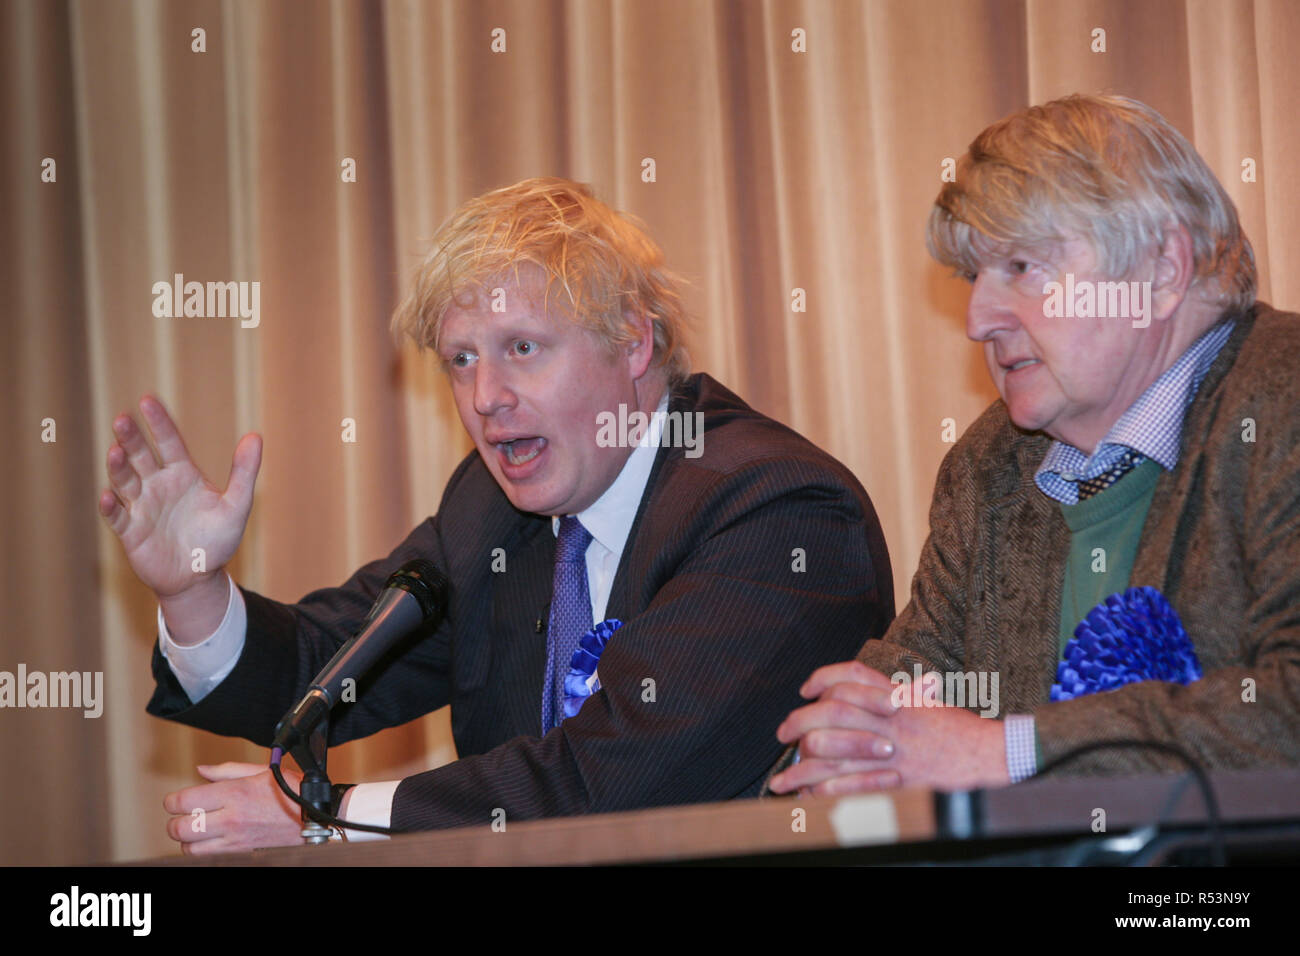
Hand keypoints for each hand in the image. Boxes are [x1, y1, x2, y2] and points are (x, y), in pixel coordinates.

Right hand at [98, 394, 260, 600]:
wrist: (200, 577)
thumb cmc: (218, 539)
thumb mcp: (237, 506)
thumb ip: (244, 472)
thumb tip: (255, 436)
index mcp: (182, 473)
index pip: (169, 442)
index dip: (158, 423)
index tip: (147, 400)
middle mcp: (158, 485)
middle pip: (141, 456)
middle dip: (131, 438)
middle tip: (123, 419)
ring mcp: (142, 506)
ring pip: (125, 481)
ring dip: (118, 467)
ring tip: (115, 451)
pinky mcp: (130, 531)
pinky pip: (118, 516)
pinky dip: (112, 506)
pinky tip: (109, 495)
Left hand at [164, 762, 303, 854]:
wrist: (317, 817)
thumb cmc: (293, 791)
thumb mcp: (262, 771)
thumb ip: (227, 771)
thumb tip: (201, 770)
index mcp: (234, 793)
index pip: (182, 802)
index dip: (172, 802)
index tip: (176, 801)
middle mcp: (231, 819)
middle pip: (180, 829)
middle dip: (175, 823)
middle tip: (182, 818)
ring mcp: (236, 841)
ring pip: (190, 849)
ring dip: (188, 841)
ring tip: (197, 833)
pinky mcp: (242, 855)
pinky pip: (208, 859)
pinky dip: (203, 852)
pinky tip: (211, 843)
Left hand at [768, 660, 1010, 795]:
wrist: (992, 756)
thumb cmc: (959, 731)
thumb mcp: (926, 701)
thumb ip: (893, 695)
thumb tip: (857, 693)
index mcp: (897, 697)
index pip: (851, 678)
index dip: (823, 678)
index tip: (806, 690)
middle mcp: (891, 721)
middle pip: (831, 713)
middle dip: (799, 723)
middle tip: (784, 734)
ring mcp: (893, 752)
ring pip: (833, 755)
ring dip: (800, 769)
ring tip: (782, 781)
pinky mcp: (897, 782)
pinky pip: (850, 788)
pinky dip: (826, 793)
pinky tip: (811, 798)